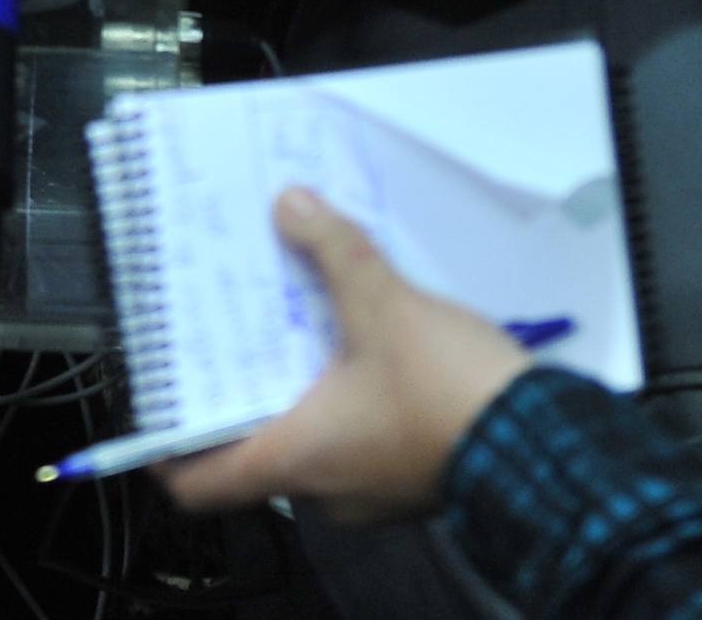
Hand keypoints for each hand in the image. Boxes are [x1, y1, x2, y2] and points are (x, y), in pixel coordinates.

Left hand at [157, 189, 530, 520]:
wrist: (548, 446)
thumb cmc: (458, 402)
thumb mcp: (384, 306)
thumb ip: (333, 252)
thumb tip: (293, 209)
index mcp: (296, 459)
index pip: (198, 482)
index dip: (165, 450)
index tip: (152, 416)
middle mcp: (326, 489)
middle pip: (252, 450)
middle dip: (242, 390)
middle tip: (231, 336)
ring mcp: (371, 491)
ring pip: (310, 444)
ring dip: (299, 390)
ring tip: (295, 326)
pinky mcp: (410, 478)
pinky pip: (357, 443)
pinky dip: (345, 403)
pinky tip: (357, 350)